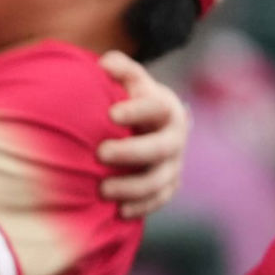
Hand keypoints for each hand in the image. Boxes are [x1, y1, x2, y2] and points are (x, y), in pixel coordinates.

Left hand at [94, 51, 188, 216]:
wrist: (150, 127)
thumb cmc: (132, 102)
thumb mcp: (130, 83)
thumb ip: (121, 70)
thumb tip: (105, 63)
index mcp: (165, 108)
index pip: (155, 108)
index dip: (136, 111)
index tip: (111, 114)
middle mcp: (174, 137)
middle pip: (161, 148)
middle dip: (131, 152)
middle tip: (100, 153)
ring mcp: (173, 164)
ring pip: (160, 179)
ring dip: (133, 187)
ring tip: (102, 189)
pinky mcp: (168, 185)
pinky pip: (159, 199)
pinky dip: (141, 206)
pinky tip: (119, 211)